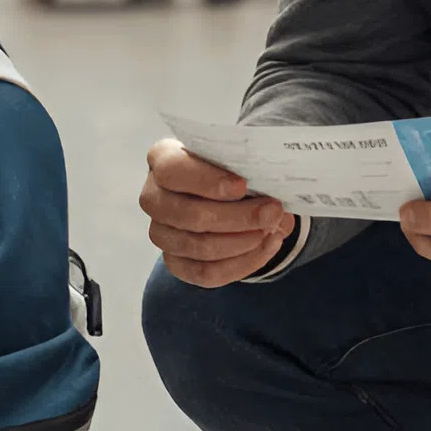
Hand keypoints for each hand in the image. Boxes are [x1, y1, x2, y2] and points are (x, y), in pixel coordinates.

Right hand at [140, 138, 295, 287]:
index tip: (242, 186)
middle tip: (272, 211)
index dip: (206, 181)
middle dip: (237, 217)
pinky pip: (206, 273)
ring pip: (198, 247)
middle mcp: (153, 196)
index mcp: (162, 159)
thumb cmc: (224, 167)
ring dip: (242, 242)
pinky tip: (265, 247)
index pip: (172, 170)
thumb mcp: (233, 158)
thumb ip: (249, 169)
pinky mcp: (174, 262)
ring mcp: (161, 232)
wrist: (220, 191)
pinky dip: (241, 263)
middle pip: (188, 215)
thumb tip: (277, 195)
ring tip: (271, 229)